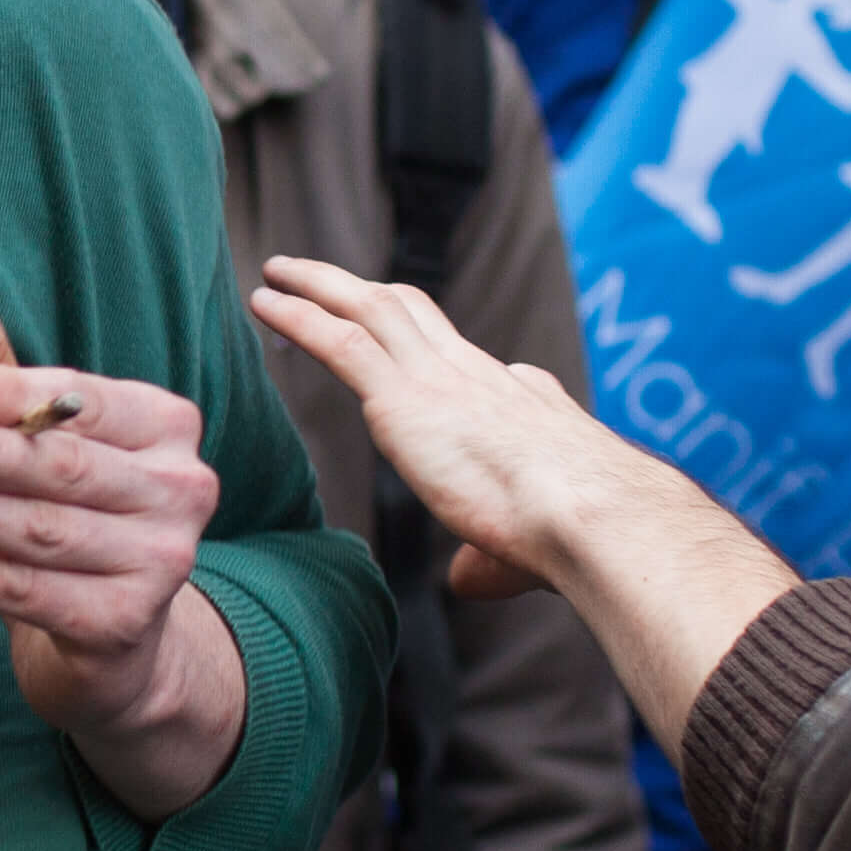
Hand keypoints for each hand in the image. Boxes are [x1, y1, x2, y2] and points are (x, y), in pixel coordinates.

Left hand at [0, 298, 248, 811]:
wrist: (112, 631)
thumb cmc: (67, 502)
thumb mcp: (38, 430)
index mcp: (165, 424)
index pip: (85, 403)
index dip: (16, 396)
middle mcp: (180, 489)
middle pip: (64, 468)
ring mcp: (162, 562)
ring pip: (39, 532)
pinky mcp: (123, 623)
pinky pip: (24, 591)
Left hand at [249, 257, 795, 742]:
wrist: (587, 511)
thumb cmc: (573, 538)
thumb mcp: (528, 545)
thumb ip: (487, 558)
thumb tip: (466, 579)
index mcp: (517, 402)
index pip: (468, 361)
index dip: (429, 347)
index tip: (403, 344)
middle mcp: (477, 374)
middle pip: (413, 311)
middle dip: (366, 290)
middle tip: (322, 278)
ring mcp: (439, 378)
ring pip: (371, 307)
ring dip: (321, 285)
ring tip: (277, 270)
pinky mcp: (403, 396)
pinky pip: (339, 340)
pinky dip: (297, 316)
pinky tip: (264, 302)